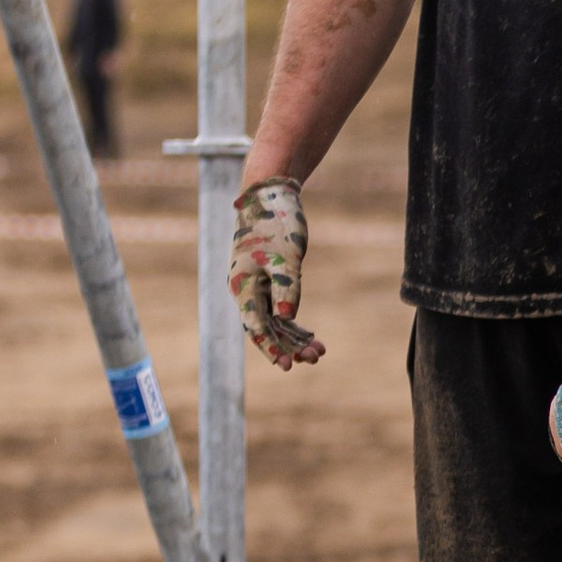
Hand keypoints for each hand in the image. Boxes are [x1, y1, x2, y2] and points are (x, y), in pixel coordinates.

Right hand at [232, 178, 322, 369]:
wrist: (269, 196)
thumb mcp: (285, 255)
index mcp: (242, 285)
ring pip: (275, 321)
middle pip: (266, 328)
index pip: (256, 325)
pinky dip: (294, 323)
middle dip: (288, 346)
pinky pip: (280, 309)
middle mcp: (247, 290)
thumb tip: (287, 317)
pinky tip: (311, 337)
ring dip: (294, 338)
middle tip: (314, 359)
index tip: (288, 365)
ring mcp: (257, 286)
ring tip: (319, 353)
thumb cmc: (275, 222)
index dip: (271, 347)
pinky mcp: (269, 280)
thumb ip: (286, 286)